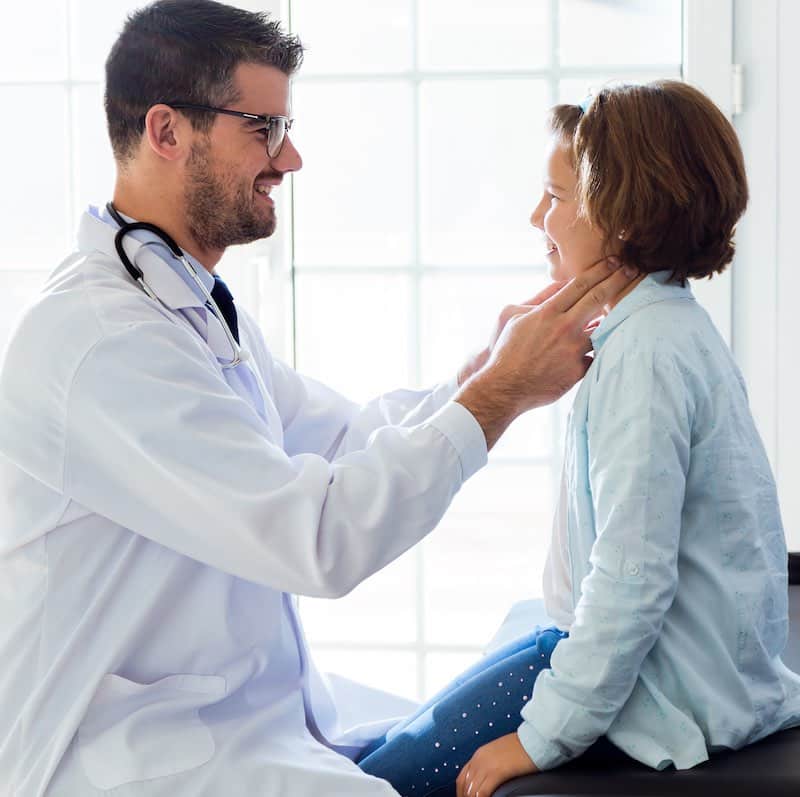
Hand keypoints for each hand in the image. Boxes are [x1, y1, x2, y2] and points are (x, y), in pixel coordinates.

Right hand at [455, 257, 634, 448]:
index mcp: (547, 312)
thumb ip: (538, 299)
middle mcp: (563, 328)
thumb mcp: (513, 316)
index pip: (579, 284)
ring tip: (627, 309)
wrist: (504, 386)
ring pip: (603, 328)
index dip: (600, 270)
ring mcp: (572, 350)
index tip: (614, 261)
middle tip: (632, 269)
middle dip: (617, 280)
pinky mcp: (577, 371)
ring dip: (614, 317)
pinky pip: (596, 356)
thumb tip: (559, 286)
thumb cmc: (506, 350)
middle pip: (597, 298)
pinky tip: (610, 344)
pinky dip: (601, 350)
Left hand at [456, 732, 537, 796]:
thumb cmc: (522, 747)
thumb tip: (488, 778)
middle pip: (464, 785)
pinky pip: (482, 792)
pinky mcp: (497, 772)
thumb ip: (490, 763)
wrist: (534, 739)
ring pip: (471, 790)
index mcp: (479, 754)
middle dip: (465, 796)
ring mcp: (487, 765)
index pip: (462, 777)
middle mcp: (479, 759)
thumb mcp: (499, 753)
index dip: (462, 791)